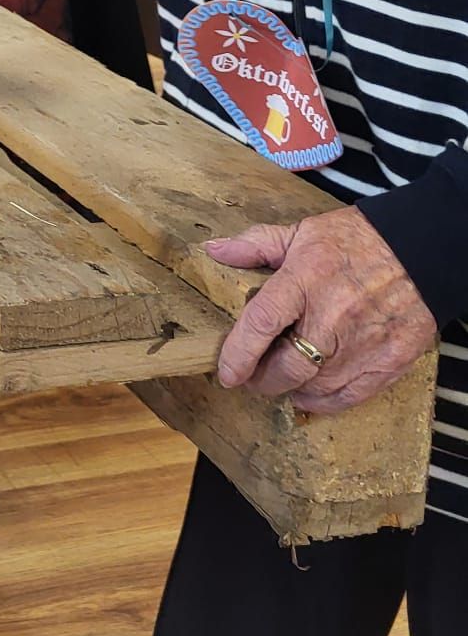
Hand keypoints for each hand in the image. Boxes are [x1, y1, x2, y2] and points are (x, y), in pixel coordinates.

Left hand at [207, 206, 435, 413]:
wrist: (419, 251)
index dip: (238, 353)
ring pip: (314, 387)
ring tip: (279, 381)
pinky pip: (348, 397)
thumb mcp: (302, 232)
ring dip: (290, 390)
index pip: (261, 323)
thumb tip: (216, 250)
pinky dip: (323, 402)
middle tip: (251, 377)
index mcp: (304, 279)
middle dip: (261, 379)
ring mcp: (361, 344)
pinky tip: (310, 394)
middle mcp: (331, 317)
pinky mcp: (387, 363)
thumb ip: (256, 244)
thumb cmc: (356, 240)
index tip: (227, 372)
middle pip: (286, 366)